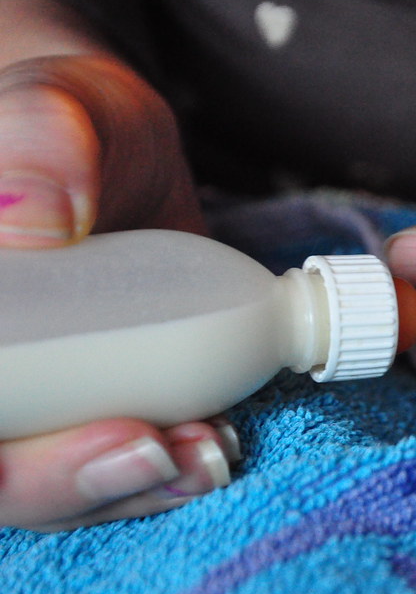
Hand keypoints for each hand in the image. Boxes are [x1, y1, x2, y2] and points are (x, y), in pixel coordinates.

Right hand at [0, 53, 218, 528]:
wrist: (111, 150)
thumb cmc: (70, 122)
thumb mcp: (57, 107)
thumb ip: (40, 137)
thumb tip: (33, 222)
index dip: (3, 449)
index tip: (93, 426)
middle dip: (64, 481)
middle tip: (157, 450)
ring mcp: (37, 396)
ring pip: (49, 485)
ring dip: (129, 486)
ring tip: (208, 453)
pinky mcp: (101, 402)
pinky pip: (117, 459)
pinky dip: (165, 465)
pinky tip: (217, 443)